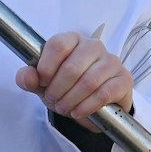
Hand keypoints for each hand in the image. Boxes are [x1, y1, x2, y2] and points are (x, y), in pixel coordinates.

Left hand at [15, 28, 133, 131]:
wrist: (93, 104)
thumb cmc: (67, 87)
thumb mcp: (44, 83)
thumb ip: (30, 78)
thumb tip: (26, 77)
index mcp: (73, 39)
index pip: (58, 44)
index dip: (46, 67)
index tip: (42, 83)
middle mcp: (94, 45)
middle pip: (72, 66)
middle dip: (58, 89)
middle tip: (53, 100)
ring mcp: (112, 61)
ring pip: (89, 81)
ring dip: (71, 99)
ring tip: (64, 109)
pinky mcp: (124, 79)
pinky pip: (104, 93)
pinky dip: (86, 106)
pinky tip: (78, 112)